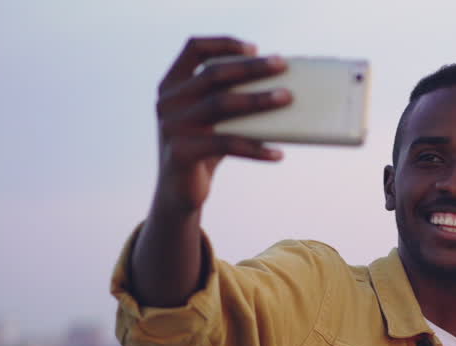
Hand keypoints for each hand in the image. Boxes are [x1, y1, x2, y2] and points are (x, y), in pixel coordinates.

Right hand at [152, 36, 292, 215]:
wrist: (178, 193)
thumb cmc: (204, 149)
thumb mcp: (212, 120)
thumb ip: (229, 99)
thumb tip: (279, 86)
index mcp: (171, 84)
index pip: (194, 48)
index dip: (224, 43)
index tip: (256, 48)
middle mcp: (167, 101)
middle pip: (213, 73)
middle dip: (251, 67)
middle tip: (283, 66)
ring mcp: (171, 126)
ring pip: (221, 104)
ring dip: (258, 99)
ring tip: (288, 98)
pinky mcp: (181, 152)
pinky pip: (226, 144)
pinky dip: (255, 148)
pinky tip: (278, 154)